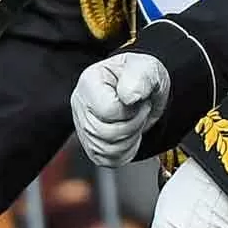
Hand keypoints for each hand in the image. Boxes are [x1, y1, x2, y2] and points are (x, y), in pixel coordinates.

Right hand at [72, 53, 167, 167]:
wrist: (146, 93)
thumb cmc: (143, 76)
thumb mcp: (147, 68)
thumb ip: (140, 77)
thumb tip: (130, 96)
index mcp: (90, 81)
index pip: (108, 111)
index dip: (130, 110)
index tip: (138, 100)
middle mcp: (80, 104)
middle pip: (106, 133)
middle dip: (133, 125)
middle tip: (140, 111)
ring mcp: (83, 126)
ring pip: (106, 150)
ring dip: (131, 139)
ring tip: (135, 121)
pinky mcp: (91, 144)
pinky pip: (108, 160)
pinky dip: (126, 152)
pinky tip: (130, 135)